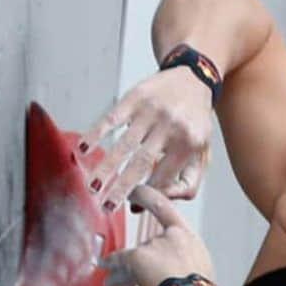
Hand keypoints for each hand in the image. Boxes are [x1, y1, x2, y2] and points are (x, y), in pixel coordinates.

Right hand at [79, 68, 214, 211]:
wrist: (193, 79)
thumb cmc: (195, 124)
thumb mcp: (202, 155)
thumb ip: (185, 182)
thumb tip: (154, 201)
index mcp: (189, 145)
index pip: (164, 177)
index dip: (146, 193)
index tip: (129, 207)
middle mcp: (170, 128)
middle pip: (141, 164)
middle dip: (122, 188)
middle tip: (106, 207)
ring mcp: (151, 111)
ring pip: (124, 144)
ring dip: (106, 167)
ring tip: (92, 186)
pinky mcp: (135, 97)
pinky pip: (112, 118)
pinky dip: (96, 133)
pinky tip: (84, 149)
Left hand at [100, 186, 214, 285]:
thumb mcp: (200, 269)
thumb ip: (184, 262)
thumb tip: (175, 270)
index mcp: (186, 236)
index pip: (164, 207)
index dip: (146, 196)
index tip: (135, 191)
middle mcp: (169, 236)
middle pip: (148, 244)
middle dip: (142, 261)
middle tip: (139, 273)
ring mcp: (153, 245)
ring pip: (134, 256)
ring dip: (125, 270)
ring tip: (115, 281)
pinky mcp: (138, 257)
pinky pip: (119, 261)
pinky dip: (111, 265)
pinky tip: (105, 271)